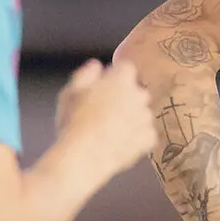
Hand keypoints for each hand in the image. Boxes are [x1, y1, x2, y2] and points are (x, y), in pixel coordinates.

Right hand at [56, 58, 156, 176]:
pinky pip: (146, 134)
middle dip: (125, 98)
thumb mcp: (70, 91)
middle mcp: (139, 94)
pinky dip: (137, 138)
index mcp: (121, 78)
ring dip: (131, 118)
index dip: (114, 77)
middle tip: (106, 111)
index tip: (104, 86)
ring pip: (141, 113)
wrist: (84, 155)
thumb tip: (96, 65)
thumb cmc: (74, 121)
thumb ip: (86, 74)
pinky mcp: (149, 138)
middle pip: (136, 91)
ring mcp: (145, 116)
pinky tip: (120, 142)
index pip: (125, 68)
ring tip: (111, 130)